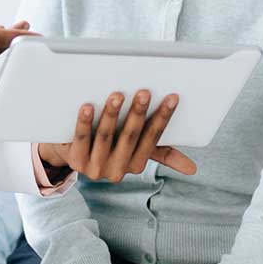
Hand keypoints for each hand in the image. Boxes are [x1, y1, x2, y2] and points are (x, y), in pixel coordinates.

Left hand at [38, 90, 195, 180]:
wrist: (69, 153)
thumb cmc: (110, 144)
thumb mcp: (135, 150)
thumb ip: (161, 154)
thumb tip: (193, 170)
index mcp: (135, 165)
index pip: (153, 139)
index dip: (163, 118)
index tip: (172, 97)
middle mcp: (116, 171)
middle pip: (130, 137)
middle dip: (138, 114)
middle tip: (144, 91)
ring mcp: (94, 167)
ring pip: (105, 137)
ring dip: (112, 115)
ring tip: (117, 94)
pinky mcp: (75, 160)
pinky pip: (81, 138)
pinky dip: (85, 122)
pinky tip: (88, 105)